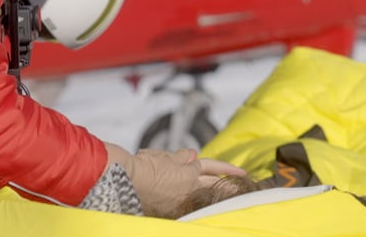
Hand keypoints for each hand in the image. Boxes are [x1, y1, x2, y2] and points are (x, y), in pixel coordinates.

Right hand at [109, 145, 244, 217]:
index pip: (212, 168)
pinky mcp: (168, 211)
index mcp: (188, 173)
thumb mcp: (161, 156)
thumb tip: (191, 155)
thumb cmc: (142, 165)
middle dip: (228, 186)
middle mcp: (187, 189)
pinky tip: (187, 199)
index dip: (227, 168)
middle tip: (241, 187)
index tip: (242, 171)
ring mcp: (179, 202)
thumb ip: (179, 157)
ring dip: (210, 193)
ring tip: (222, 194)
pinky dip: (187, 200)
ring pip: (200, 196)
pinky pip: (182, 203)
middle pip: (213, 186)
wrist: (123, 180)